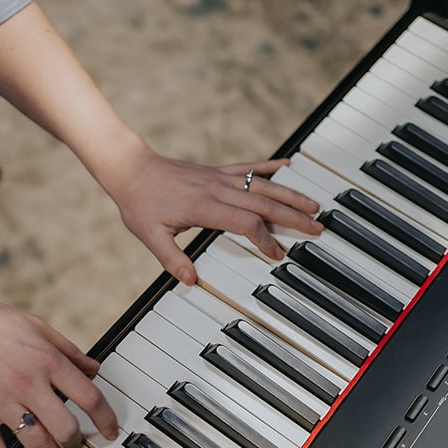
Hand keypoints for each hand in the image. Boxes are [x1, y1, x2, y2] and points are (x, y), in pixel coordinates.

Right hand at [0, 288, 118, 447]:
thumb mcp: (36, 325)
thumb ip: (68, 350)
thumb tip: (94, 369)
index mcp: (46, 360)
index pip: (89, 396)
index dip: (106, 418)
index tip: (110, 431)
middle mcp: (28, 383)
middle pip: (66, 427)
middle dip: (79, 445)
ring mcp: (1, 402)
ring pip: (38, 444)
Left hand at [105, 147, 323, 284]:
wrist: (131, 169)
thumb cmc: (139, 202)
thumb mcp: (150, 236)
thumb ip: (172, 259)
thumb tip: (191, 281)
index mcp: (204, 206)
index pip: (246, 223)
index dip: (265, 239)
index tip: (277, 254)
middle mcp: (217, 189)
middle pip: (264, 203)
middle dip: (293, 217)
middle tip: (316, 227)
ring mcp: (219, 177)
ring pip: (263, 185)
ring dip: (290, 195)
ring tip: (314, 204)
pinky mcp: (217, 171)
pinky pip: (249, 167)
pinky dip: (270, 167)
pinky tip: (288, 166)